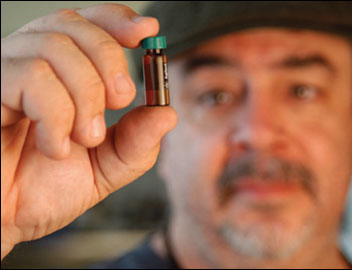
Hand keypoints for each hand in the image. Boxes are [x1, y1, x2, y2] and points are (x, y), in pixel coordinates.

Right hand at [1, 3, 176, 259]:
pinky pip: (29, 75)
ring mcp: (4, 74)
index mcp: (61, 74)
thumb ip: (136, 143)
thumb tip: (167, 113)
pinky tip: (53, 145)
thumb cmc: (47, 189)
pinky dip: (55, 114)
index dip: (117, 20)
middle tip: (119, 102)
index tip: (146, 33)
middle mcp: (30, 64)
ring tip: (85, 138)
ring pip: (54, 47)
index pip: (87, 24)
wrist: (5, 220)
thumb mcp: (106, 167)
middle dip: (110, 62)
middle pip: (73, 25)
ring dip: (85, 97)